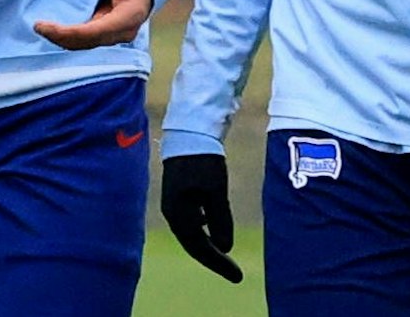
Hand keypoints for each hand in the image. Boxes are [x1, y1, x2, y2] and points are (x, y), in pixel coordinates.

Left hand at [33, 0, 152, 49]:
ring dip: (61, 39)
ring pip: (84, 44)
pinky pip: (83, 40)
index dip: (74, 32)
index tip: (51, 27)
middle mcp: (121, 31)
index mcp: (130, 16)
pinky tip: (50, 31)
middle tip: (38, 27)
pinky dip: (66, 37)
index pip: (99, 31)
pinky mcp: (102, 35)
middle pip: (89, 41)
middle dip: (62, 37)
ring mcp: (112, 36)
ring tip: (40, 28)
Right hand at [160, 153, 243, 282]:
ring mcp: (173, 203)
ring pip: (191, 234)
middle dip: (213, 259)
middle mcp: (172, 213)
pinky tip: (213, 228)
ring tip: (225, 256)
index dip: (218, 264)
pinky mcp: (178, 194)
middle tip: (234, 273)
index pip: (199, 248)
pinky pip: (190, 222)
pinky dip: (203, 231)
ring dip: (208, 246)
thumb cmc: (203, 161)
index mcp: (178, 214)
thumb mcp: (216, 191)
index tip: (237, 276)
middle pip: (192, 244)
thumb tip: (226, 248)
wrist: (189, 132)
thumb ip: (221, 220)